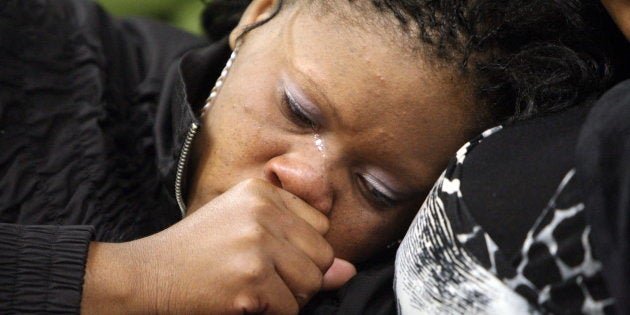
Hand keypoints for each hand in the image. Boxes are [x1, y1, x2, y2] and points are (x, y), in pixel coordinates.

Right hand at [81, 178, 355, 313]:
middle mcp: (262, 210)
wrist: (146, 276)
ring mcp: (256, 244)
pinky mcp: (250, 279)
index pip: (321, 226)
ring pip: (312, 283)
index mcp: (261, 191)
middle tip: (259, 278)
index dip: (301, 250)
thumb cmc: (196, 253)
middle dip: (300, 277)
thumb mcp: (245, 229)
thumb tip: (347, 271)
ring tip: (250, 288)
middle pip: (322, 256)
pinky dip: (270, 314)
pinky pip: (290, 308)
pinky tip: (240, 301)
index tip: (270, 256)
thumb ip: (299, 244)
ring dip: (287, 297)